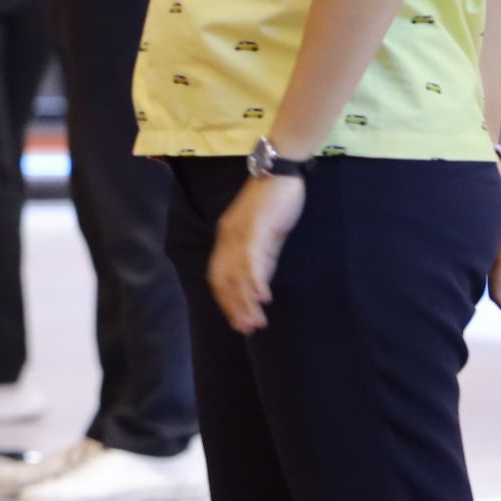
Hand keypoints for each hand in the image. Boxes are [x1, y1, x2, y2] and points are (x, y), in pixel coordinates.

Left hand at [209, 173, 307, 334]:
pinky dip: (255, 280)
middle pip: (224, 280)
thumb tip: (259, 285)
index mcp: (228, 239)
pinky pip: (252, 259)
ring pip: (237, 275)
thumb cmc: (274, 201)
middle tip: (245, 329)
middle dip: (234, 307)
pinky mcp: (255, 228)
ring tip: (254, 322)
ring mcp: (239, 233)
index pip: (219, 277)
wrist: (280, 170)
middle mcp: (228, 238)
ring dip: (245, 301)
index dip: (226, 300)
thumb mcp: (266, 235)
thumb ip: (262, 258)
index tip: (236, 320)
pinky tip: (262, 297)